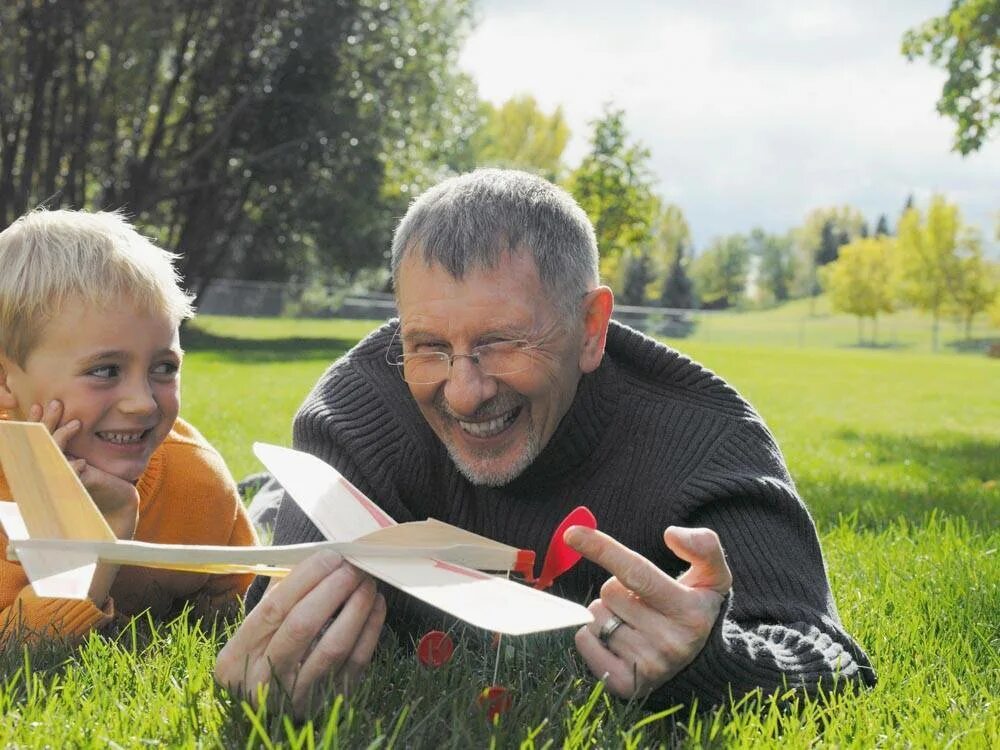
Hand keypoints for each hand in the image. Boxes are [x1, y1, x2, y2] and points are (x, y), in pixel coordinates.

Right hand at [28, 401, 138, 538]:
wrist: (120, 503)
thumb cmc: (106, 479)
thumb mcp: (91, 456)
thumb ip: (77, 442)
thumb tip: (72, 416)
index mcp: (55, 463)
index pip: (41, 440)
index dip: (37, 423)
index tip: (40, 404)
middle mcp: (53, 472)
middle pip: (41, 445)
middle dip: (46, 423)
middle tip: (55, 403)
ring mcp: (61, 483)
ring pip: (51, 457)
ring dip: (61, 438)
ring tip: (76, 423)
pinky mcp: (75, 493)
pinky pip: (67, 479)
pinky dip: (73, 469)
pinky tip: (81, 463)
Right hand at [215, 551, 385, 717]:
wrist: (271, 702)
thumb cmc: (266, 648)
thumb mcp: (257, 626)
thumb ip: (280, 592)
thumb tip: (322, 558)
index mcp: (236, 658)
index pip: (272, 609)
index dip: (305, 578)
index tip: (330, 556)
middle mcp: (262, 682)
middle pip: (302, 626)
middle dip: (333, 589)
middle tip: (352, 566)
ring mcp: (296, 695)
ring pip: (334, 647)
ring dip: (356, 608)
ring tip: (367, 582)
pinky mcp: (328, 701)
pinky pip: (356, 661)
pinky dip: (370, 629)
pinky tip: (375, 604)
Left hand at [564, 525, 731, 698]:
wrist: (700, 663)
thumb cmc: (696, 606)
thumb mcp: (713, 575)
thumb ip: (703, 546)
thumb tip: (672, 534)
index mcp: (689, 611)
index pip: (637, 573)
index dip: (603, 550)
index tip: (572, 534)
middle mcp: (670, 642)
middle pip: (610, 591)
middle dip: (619, 588)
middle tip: (643, 601)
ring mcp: (647, 666)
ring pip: (595, 616)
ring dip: (607, 612)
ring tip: (634, 622)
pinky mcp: (624, 684)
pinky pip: (584, 641)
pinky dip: (591, 634)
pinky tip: (618, 639)